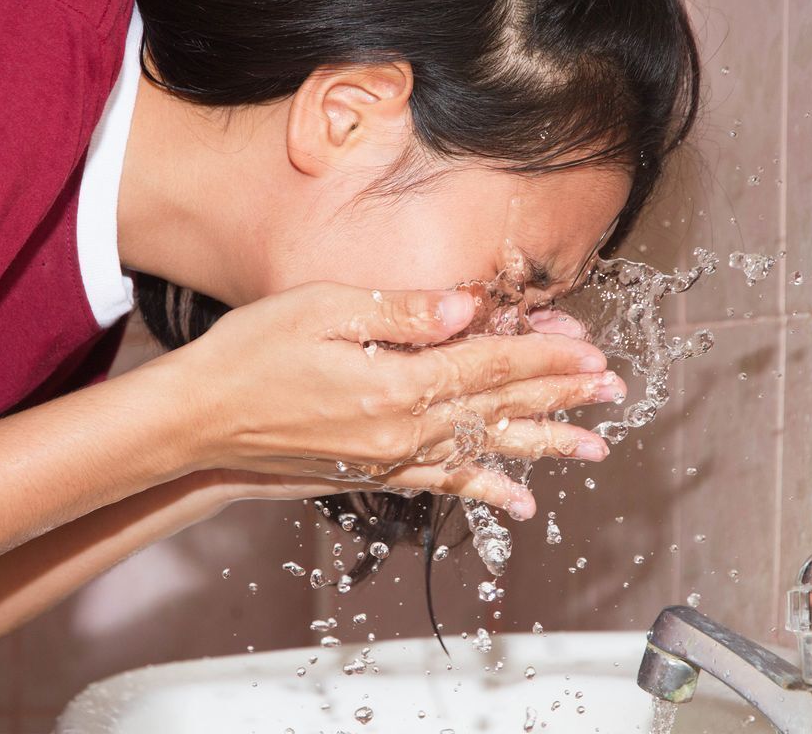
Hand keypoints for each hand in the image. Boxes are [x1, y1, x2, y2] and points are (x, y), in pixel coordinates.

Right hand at [159, 282, 624, 518]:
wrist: (197, 422)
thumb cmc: (250, 354)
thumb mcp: (320, 309)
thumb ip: (401, 313)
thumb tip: (468, 310)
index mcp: (394, 382)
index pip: (489, 364)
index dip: (543, 354)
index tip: (590, 350)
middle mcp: (401, 429)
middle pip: (498, 407)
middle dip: (560, 396)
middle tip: (613, 392)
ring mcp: (389, 457)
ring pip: (483, 449)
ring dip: (540, 444)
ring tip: (592, 449)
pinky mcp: (373, 472)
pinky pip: (443, 483)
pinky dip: (485, 489)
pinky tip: (518, 500)